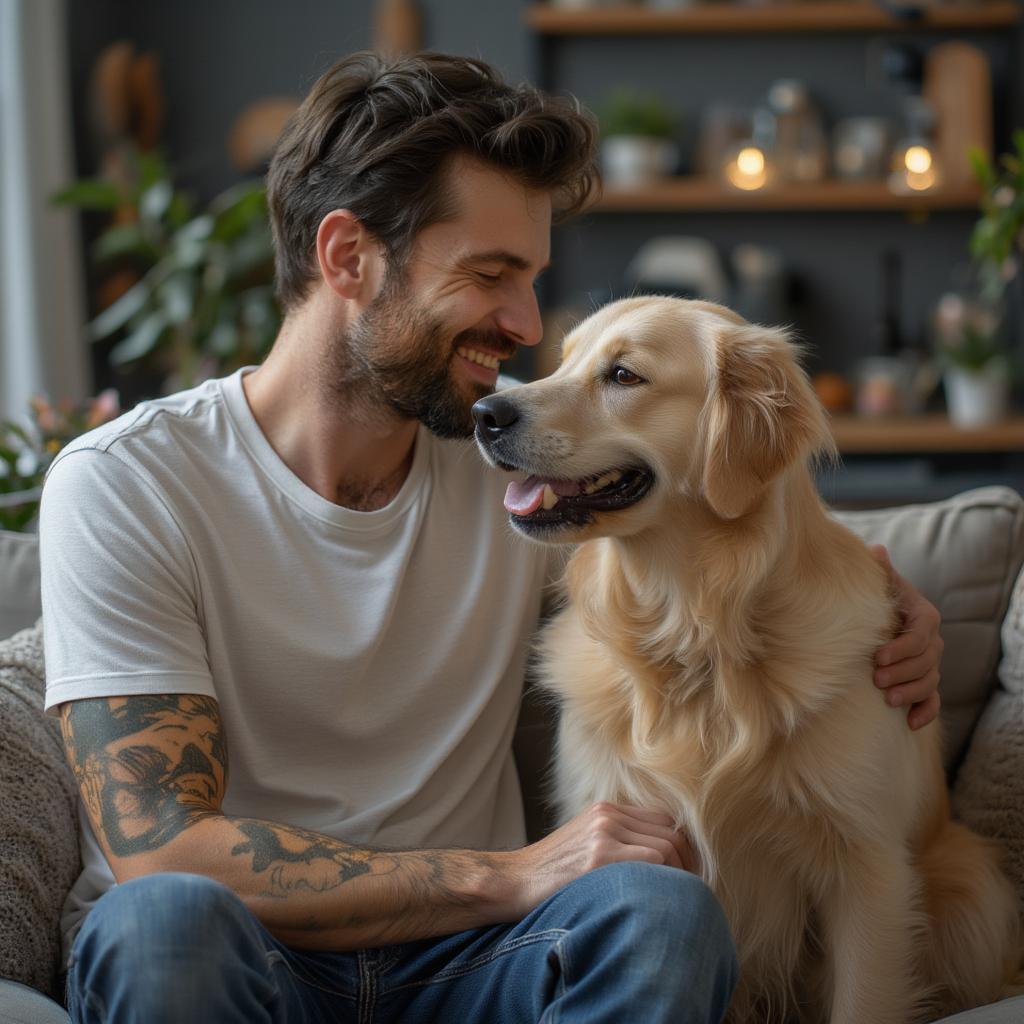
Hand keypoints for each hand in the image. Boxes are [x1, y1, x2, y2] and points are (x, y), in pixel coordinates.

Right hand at [504, 802, 696, 916]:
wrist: (512, 880)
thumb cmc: (548, 873)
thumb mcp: (584, 843)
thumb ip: (616, 841)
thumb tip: (660, 862)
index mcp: (606, 810)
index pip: (664, 820)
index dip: (685, 847)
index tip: (691, 872)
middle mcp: (607, 815)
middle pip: (671, 831)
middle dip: (690, 862)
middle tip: (695, 891)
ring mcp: (603, 833)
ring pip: (666, 846)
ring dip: (682, 875)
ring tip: (682, 900)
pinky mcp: (598, 857)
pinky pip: (651, 862)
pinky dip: (666, 881)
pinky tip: (664, 900)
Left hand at [869, 545, 943, 730]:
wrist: (881, 617)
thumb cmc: (879, 599)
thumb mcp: (881, 584)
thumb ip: (880, 571)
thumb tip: (876, 550)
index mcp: (923, 616)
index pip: (919, 635)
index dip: (901, 648)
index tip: (877, 656)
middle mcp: (932, 641)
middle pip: (926, 661)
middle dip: (902, 672)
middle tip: (876, 680)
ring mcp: (930, 663)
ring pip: (929, 681)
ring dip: (911, 692)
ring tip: (887, 699)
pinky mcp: (924, 682)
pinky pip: (933, 700)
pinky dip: (924, 712)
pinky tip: (910, 723)